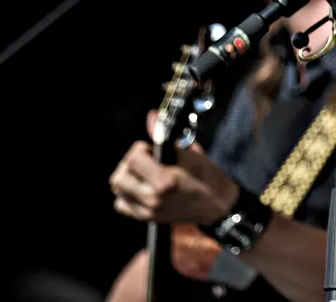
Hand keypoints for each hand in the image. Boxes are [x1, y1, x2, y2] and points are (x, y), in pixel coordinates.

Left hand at [109, 112, 238, 224]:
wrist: (217, 204)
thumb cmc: (207, 176)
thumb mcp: (189, 152)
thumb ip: (164, 135)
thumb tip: (151, 116)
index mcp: (164, 182)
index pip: (133, 159)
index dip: (141, 149)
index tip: (151, 149)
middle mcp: (153, 199)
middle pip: (118, 177)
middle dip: (130, 164)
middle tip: (146, 161)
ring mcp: (149, 211)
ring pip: (118, 190)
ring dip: (127, 178)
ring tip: (144, 174)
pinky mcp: (148, 218)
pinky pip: (123, 204)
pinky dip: (127, 194)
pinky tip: (141, 187)